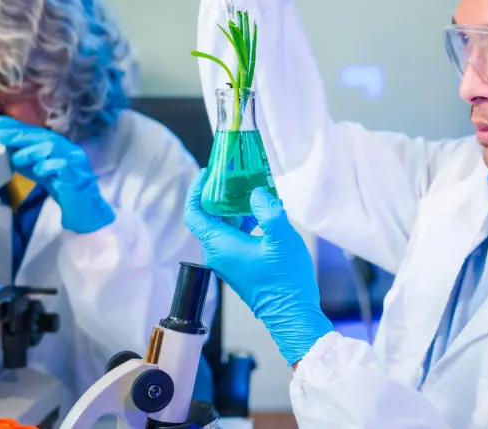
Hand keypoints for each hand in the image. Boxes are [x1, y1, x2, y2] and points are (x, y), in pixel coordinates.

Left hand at [0, 117, 114, 233]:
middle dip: (19, 134)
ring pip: (52, 147)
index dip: (17, 127)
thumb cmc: (60, 186)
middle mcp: (68, 149)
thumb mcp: (38, 168)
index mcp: (59, 146)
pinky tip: (39, 171)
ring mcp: (74, 160)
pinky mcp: (77, 173)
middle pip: (43, 137)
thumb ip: (25, 157)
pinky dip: (47, 166)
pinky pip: (61, 165)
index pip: (36, 132)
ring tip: (18, 159)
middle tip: (0, 134)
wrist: (84, 206)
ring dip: (32, 151)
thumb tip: (6, 145)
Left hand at [184, 170, 332, 365]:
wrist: (292, 313)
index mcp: (220, 245)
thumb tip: (256, 193)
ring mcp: (228, 260)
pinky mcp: (240, 264)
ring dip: (235, 207)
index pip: (195, 213)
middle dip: (220, 194)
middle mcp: (218, 253)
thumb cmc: (286, 280)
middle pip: (209, 216)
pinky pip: (235, 236)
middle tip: (235, 174)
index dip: (197, 191)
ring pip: (224, 226)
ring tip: (252, 187)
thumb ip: (269, 211)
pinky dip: (244, 220)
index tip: (207, 173)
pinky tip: (263, 211)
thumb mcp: (282, 239)